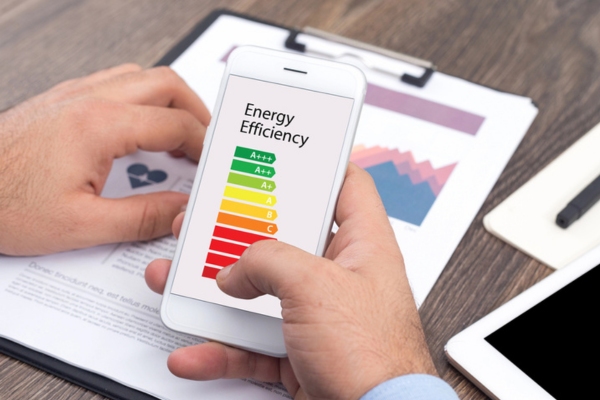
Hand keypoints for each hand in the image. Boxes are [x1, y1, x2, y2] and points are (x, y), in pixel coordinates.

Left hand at [0, 64, 209, 254]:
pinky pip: (117, 83)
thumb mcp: (81, 226)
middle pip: (166, 83)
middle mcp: (89, 99)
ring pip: (142, 77)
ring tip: (179, 134)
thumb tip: (180, 210)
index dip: (204, 144)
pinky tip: (139, 128)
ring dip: (170, 101)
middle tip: (207, 140)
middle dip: (196, 110)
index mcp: (100, 125)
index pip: (176, 123)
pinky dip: (143, 101)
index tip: (213, 162)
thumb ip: (142, 217)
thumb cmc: (2, 203)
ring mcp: (74, 94)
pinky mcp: (61, 100)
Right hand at [146, 164, 436, 399]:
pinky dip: (221, 349)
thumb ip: (267, 262)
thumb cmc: (374, 357)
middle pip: (286, 238)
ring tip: (179, 280)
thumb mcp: (314, 286)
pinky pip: (251, 344)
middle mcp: (341, 276)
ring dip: (215, 293)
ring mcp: (318, 316)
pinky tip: (195, 351)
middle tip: (210, 219)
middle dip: (241, 232)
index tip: (281, 155)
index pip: (346, 184)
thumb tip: (234, 269)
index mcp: (362, 245)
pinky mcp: (299, 352)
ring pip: (259, 293)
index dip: (316, 164)